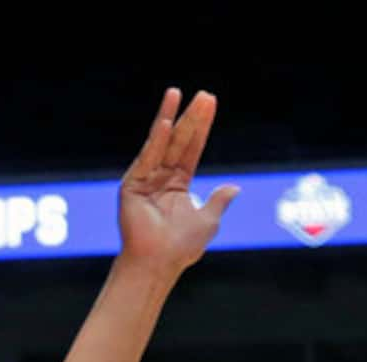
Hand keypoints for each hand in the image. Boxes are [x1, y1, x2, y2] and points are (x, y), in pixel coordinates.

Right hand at [119, 88, 239, 276]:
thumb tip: (234, 187)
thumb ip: (219, 200)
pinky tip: (165, 123)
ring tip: (178, 93)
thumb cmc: (182, 247)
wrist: (159, 263)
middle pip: (179, 140)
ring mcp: (146, 178)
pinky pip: (147, 157)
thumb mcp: (208, 221)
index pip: (192, 149)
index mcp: (178, 184)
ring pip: (162, 142)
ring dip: (171, 118)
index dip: (202, 127)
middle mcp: (161, 177)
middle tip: (204, 95)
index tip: (210, 103)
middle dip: (191, 117)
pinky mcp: (132, 184)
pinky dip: (155, 140)